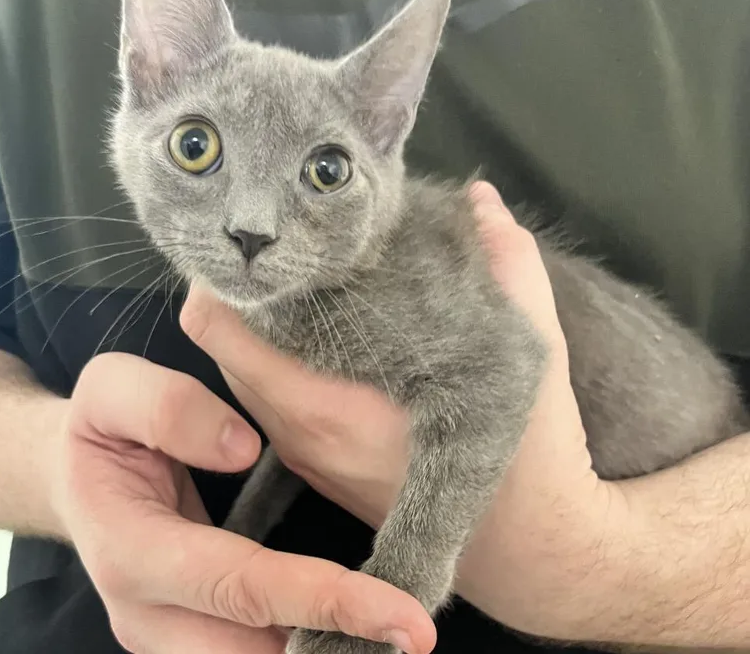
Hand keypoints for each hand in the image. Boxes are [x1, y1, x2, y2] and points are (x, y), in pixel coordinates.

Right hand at [51, 352, 434, 653]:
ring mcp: (162, 633)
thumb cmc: (97, 427)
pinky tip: (350, 625)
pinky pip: (245, 651)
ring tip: (393, 632)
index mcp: (132, 551)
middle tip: (417, 634)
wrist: (71, 473)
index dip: (325, 601)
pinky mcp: (182, 633)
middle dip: (337, 648)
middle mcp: (145, 613)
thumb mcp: (113, 390)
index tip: (405, 616)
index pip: (241, 587)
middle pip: (252, 651)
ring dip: (322, 651)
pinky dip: (300, 642)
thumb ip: (171, 410)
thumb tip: (244, 449)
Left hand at [181, 181, 621, 642]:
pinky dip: (282, 361)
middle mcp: (298, 432)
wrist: (531, 550)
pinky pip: (271, 399)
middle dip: (248, 293)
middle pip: (224, 344)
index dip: (228, 274)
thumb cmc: (527, 452)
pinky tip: (331, 337)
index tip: (264, 238)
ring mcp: (302, 455)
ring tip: (312, 287)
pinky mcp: (316, 466)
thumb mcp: (531, 349)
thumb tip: (479, 197)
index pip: (218, 327)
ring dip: (264, 327)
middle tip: (292, 252)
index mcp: (326, 403)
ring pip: (245, 373)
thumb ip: (507, 265)